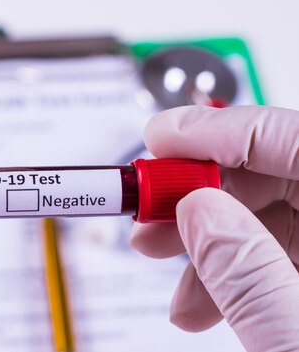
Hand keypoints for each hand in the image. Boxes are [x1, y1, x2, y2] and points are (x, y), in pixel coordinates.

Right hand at [130, 105, 298, 350]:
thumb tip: (198, 210)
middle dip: (202, 196)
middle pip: (280, 173)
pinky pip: (284, 250)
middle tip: (149, 220)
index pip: (293, 138)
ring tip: (176, 287)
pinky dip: (236, 269)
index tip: (158, 139)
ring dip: (212, 242)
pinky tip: (207, 302)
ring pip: (277, 214)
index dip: (220, 131)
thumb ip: (250, 274)